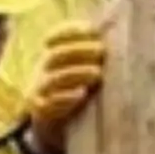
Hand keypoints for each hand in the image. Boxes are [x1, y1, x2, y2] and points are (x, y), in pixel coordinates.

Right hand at [25, 20, 103, 153]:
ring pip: (54, 79)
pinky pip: (51, 103)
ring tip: (97, 72)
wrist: (51, 123)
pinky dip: (67, 98)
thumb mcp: (75, 69)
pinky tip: (82, 94)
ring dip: (76, 73)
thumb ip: (90, 54)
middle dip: (79, 51)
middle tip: (101, 51)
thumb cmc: (72, 89)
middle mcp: (42, 70)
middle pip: (56, 55)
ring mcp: (39, 90)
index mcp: (50, 55)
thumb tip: (115, 33)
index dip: (71, 31)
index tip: (92, 30)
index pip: (55, 36)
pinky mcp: (41, 110)